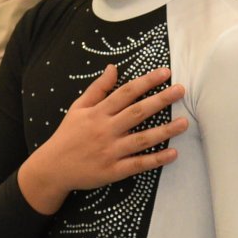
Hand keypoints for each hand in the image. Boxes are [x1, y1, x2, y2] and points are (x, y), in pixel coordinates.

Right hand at [19, 66, 187, 214]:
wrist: (52, 168)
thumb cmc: (67, 135)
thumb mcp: (78, 108)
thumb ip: (98, 88)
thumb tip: (114, 67)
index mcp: (98, 113)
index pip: (126, 93)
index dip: (146, 81)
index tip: (165, 73)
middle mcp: (106, 130)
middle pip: (137, 112)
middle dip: (161, 100)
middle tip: (181, 90)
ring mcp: (110, 151)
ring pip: (142, 139)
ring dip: (165, 131)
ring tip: (184, 122)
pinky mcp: (113, 170)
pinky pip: (138, 164)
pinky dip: (156, 159)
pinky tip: (173, 153)